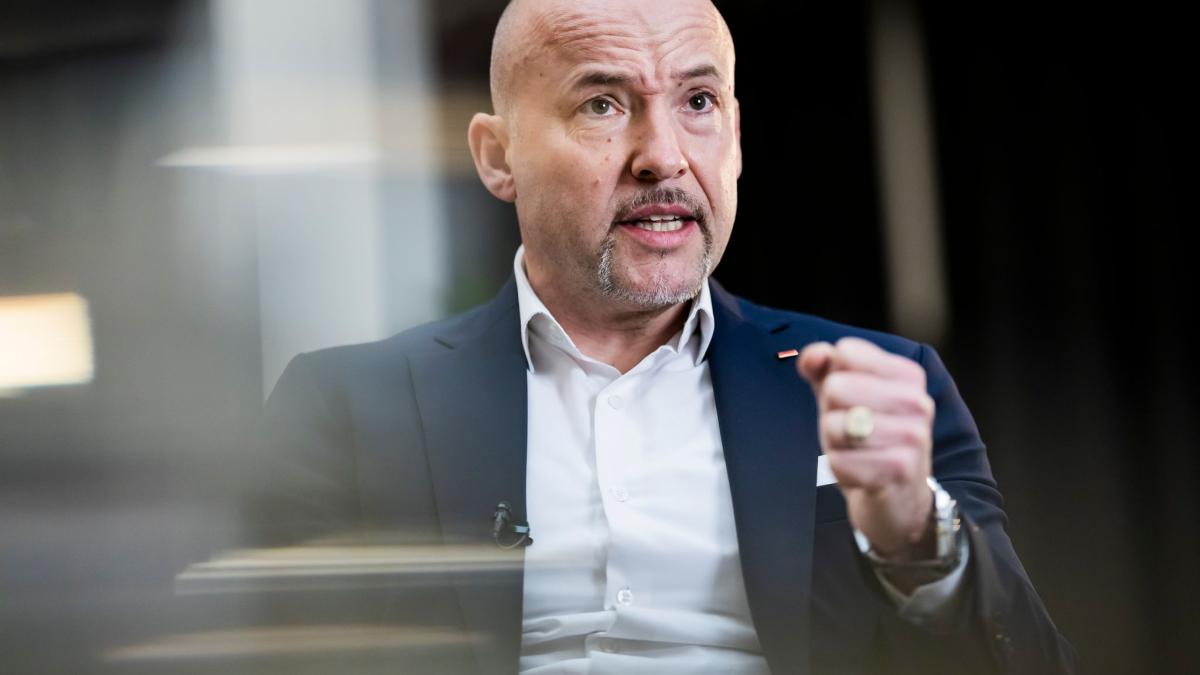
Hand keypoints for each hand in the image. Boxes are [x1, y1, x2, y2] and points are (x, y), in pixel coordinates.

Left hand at [798, 337, 935, 560]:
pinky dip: (841, 469)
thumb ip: (824, 368)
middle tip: (853, 432)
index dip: (833, 377)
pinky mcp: (899, 469)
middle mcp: (917, 401)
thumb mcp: (844, 398)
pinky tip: (861, 474)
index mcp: (908, 375)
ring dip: (835, 444)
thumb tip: (813, 355)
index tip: (852, 400)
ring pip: (834, 424)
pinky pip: (839, 460)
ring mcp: (912, 435)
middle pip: (835, 386)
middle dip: (831, 413)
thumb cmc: (869, 441)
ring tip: (858, 452)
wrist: (898, 500)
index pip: (846, 352)